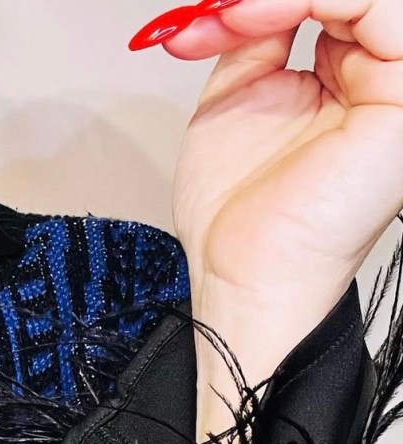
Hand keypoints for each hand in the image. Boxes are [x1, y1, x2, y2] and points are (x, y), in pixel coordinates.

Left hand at [133, 0, 402, 443]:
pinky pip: (381, 7)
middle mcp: (376, 77)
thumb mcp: (233, 100)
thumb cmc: (237, 215)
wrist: (241, 270)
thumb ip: (254, 37)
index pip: (327, 0)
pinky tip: (263, 15)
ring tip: (235, 15)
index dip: (263, 0)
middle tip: (219, 10)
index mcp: (343, 78)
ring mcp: (395, 86)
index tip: (204, 16)